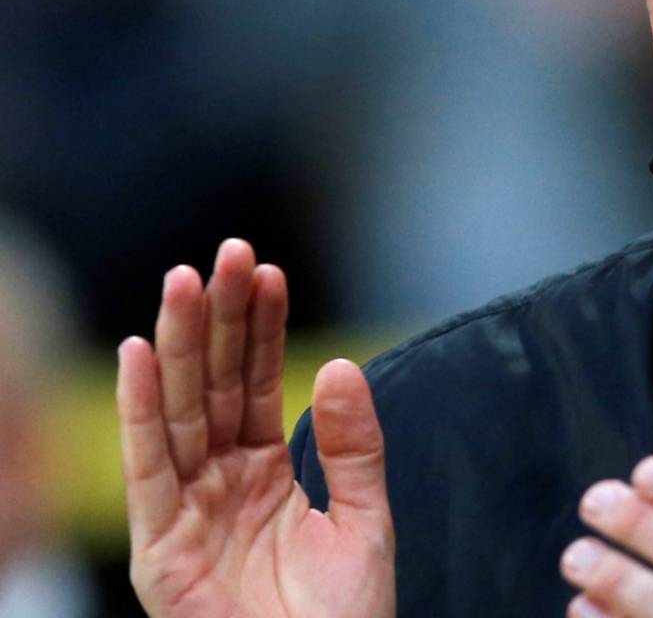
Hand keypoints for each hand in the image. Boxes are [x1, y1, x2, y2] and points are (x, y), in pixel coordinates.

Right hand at [117, 239, 395, 617]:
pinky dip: (139, 411)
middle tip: (230, 251)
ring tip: (187, 279)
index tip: (268, 270)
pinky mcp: (160, 551)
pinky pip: (148, 470)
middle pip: (216, 384)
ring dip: (181, 344)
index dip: (262, 327)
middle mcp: (219, 482)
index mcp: (264, 472)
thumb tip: (341, 365)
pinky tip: (139, 353)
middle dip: (220, 317)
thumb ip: (354, 446)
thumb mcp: (364, 520)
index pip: (259, 381)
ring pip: (180, 412)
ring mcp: (186, 512)